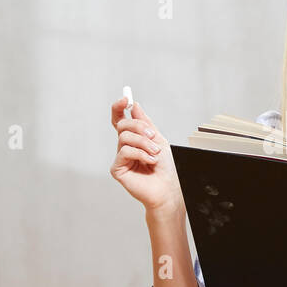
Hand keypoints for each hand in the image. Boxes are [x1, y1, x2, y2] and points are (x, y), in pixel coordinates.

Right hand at [109, 97, 181, 215]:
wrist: (169, 187)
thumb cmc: (166, 167)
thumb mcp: (158, 139)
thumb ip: (145, 123)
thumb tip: (134, 106)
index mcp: (133, 139)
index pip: (120, 120)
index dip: (119, 108)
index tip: (126, 99)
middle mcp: (124, 147)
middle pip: (122, 125)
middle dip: (139, 127)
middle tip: (152, 135)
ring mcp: (120, 158)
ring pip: (124, 137)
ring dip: (144, 143)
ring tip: (155, 154)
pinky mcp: (117, 169)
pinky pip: (125, 152)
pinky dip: (140, 154)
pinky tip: (150, 161)